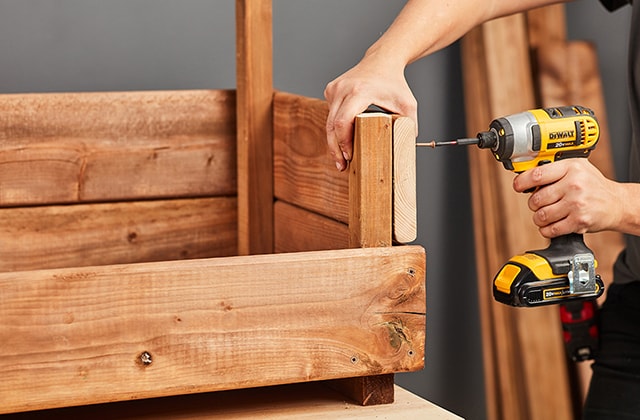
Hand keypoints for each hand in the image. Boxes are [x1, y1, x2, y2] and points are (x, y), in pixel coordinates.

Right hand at [324, 53, 416, 170]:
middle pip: (332, 125)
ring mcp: (334, 88)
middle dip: (336, 148)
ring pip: (329, 121)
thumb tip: (406, 151)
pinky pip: (330, 113)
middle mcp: (343, 89)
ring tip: (341, 159)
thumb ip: (408, 127)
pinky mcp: (331, 90)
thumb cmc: (396, 84)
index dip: (343, 143)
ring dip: (334, 141)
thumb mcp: (407, 105)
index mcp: (359, 92)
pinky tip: (341, 139)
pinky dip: (335, 128)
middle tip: (342, 166)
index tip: (349, 158)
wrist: (383, 60)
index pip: (343, 122)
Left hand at [512, 159, 622, 237]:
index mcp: (571, 168)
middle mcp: (574, 184)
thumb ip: (553, 169)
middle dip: (534, 204)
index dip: (521, 182)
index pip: (537, 175)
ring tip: (547, 214)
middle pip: (536, 198)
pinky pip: (551, 229)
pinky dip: (547, 230)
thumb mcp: (577, 168)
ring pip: (541, 215)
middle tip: (540, 203)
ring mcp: (577, 204)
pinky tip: (552, 224)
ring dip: (539, 218)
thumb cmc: (593, 185)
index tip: (518, 186)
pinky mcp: (579, 221)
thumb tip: (525, 176)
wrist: (617, 203)